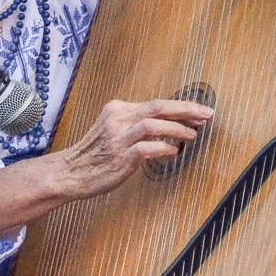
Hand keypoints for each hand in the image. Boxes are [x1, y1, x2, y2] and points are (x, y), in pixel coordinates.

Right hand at [51, 98, 212, 201]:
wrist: (70, 173)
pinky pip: (147, 148)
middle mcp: (117, 120)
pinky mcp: (120, 158)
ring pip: (153, 125)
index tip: (200, 111)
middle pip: (157, 107)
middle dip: (186, 110)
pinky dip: (164, 148)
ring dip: (178, 129)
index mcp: (117, 109)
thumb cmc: (95, 154)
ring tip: (192, 135)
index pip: (155, 103)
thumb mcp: (113, 129)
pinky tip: (173, 152)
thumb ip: (136, 124)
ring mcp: (118, 139)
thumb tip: (170, 123)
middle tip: (206, 115)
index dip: (182, 106)